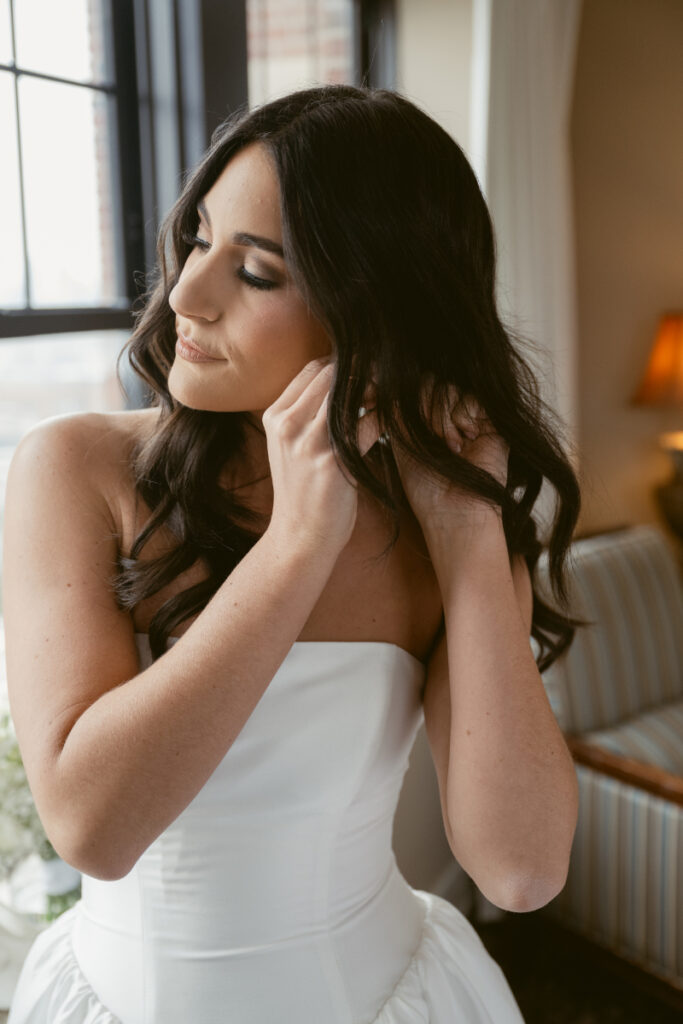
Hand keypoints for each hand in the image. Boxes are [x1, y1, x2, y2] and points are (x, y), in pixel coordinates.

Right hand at [262, 358, 381, 554]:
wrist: (300, 537)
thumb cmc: (303, 492)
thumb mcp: (291, 448)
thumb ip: (307, 415)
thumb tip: (346, 381)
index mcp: (275, 417)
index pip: (312, 369)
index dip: (343, 364)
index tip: (366, 369)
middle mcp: (287, 425)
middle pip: (331, 375)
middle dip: (363, 372)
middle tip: (387, 377)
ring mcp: (308, 443)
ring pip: (350, 394)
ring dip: (377, 391)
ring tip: (393, 396)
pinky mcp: (332, 461)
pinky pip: (369, 424)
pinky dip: (385, 418)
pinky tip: (394, 422)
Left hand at [377, 377, 509, 533]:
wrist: (455, 515)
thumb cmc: (426, 488)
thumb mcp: (400, 441)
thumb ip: (394, 409)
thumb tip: (381, 378)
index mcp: (424, 420)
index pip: (410, 386)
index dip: (395, 392)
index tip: (370, 402)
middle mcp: (448, 415)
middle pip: (428, 380)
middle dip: (421, 405)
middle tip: (427, 434)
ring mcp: (471, 417)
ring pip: (448, 386)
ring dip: (440, 415)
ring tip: (449, 446)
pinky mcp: (494, 421)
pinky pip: (472, 395)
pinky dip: (462, 416)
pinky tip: (465, 442)